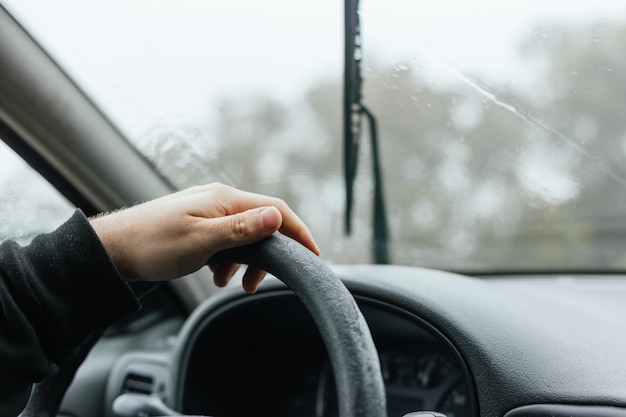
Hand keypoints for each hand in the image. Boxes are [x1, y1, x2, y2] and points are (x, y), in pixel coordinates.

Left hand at [89, 183, 319, 292]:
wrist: (114, 248)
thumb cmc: (154, 245)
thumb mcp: (202, 241)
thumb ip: (242, 229)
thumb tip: (276, 216)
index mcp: (224, 199)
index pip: (274, 209)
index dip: (298, 231)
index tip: (314, 254)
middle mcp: (219, 199)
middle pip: (261, 223)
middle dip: (268, 253)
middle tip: (259, 282)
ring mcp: (207, 209)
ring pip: (243, 234)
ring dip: (245, 260)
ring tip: (233, 283)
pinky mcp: (197, 221)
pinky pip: (225, 238)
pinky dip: (228, 258)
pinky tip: (216, 274)